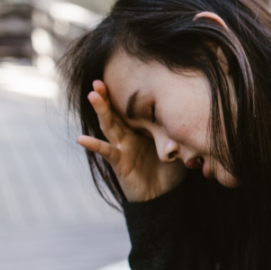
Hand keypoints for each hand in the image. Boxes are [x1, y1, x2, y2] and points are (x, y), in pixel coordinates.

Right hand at [77, 79, 186, 201]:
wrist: (164, 195)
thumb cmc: (170, 169)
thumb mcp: (178, 147)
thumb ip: (177, 132)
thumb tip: (189, 118)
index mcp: (142, 128)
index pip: (133, 108)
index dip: (127, 94)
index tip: (123, 74)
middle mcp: (129, 135)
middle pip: (117, 112)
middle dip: (108, 95)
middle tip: (99, 79)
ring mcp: (122, 147)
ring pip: (110, 125)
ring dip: (101, 110)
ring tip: (92, 94)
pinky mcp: (119, 162)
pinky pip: (106, 152)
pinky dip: (94, 145)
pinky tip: (81, 138)